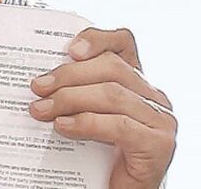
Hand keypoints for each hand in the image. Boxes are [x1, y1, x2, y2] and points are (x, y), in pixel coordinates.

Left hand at [30, 27, 175, 188]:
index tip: (69, 49)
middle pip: (113, 68)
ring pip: (113, 94)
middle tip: (38, 87)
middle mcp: (156, 98)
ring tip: (41, 110)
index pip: (124, 44)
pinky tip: (63, 127)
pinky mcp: (159, 145)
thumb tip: (44, 80)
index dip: (98, 39)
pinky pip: (119, 125)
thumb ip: (83, 97)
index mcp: (140, 86)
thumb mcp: (92, 120)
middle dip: (70, 75)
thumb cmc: (104, 162)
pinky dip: (87, 122)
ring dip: (70, 99)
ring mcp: (162, 121)